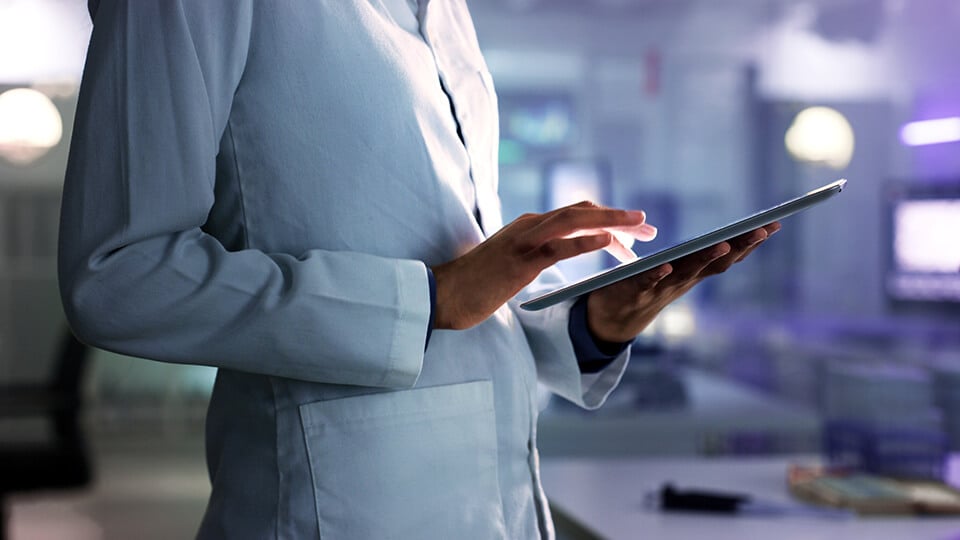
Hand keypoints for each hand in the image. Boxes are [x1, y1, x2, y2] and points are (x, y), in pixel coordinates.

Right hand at [431, 201, 656, 329]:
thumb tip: (551, 256)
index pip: (576, 214)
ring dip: (612, 223)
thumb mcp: (509, 263)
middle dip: (620, 218)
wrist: (443, 294)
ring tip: (640, 229)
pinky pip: (560, 247)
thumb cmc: (474, 284)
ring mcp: (525, 240)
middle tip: (649, 229)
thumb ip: (531, 254)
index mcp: (529, 226)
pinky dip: (586, 242)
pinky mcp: (521, 261)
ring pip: (576, 221)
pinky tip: (608, 243)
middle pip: (583, 211)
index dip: (608, 219)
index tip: (634, 231)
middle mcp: (530, 225)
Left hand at [585, 222, 781, 342]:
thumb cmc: (645, 287)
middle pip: (716, 262)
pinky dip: (658, 274)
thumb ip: (694, 256)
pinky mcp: (636, 291)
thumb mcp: (675, 269)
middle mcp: (684, 280)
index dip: (750, 241)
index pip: (727, 255)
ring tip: (723, 243)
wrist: (613, 319)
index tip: (774, 223)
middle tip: (763, 229)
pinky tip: (666, 264)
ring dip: (705, 258)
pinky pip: (648, 281)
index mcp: (693, 271)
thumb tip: (723, 239)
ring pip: (688, 272)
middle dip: (741, 246)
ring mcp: (662, 287)